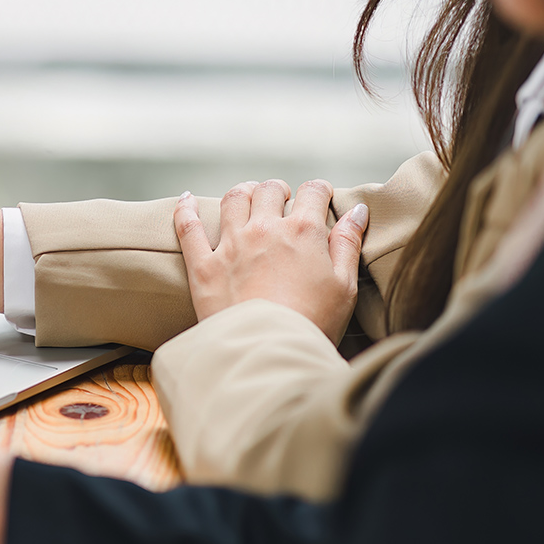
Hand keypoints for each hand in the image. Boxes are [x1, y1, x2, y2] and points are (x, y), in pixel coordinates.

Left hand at [173, 180, 367, 337]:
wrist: (268, 353)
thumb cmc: (313, 324)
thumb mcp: (343, 286)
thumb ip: (348, 243)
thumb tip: (357, 210)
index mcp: (302, 233)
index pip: (312, 192)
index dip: (319, 190)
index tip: (321, 195)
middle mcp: (264, 230)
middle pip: (269, 191)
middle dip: (279, 190)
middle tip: (283, 197)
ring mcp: (231, 245)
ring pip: (234, 200)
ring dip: (243, 191)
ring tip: (248, 195)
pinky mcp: (203, 266)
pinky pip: (188, 227)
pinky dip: (186, 208)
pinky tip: (187, 198)